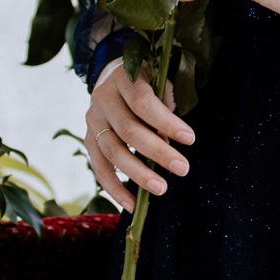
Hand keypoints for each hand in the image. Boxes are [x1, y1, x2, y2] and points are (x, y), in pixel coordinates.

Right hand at [84, 60, 194, 207]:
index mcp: (122, 79)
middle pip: (128, 130)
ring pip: (113, 151)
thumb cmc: (144, 81)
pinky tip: (132, 203)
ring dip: (138, 174)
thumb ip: (164, 103)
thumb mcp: (157, 79)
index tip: (190, 139)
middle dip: (158, 152)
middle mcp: (102, 99)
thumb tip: (169, 137)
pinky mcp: (88, 140)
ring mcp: (92, 121)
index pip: (143, 103)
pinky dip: (115, 188)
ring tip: (161, 189)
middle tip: (183, 169)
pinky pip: (99, 168)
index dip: (166, 122)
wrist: (110, 76)